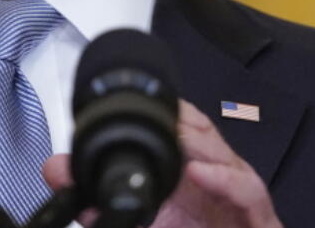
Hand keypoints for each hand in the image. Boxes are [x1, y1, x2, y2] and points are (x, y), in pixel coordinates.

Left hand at [42, 99, 282, 227]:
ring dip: (202, 144)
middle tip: (158, 114)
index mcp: (193, 171)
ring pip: (227, 157)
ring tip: (176, 137)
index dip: (167, 110)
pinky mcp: (258, 218)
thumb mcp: (141, 219)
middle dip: (186, 121)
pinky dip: (224, 180)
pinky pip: (246, 192)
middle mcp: (219, 177)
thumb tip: (57, 170)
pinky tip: (198, 172)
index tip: (142, 98)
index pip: (183, 126)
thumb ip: (97, 198)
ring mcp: (241, 195)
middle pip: (207, 135)